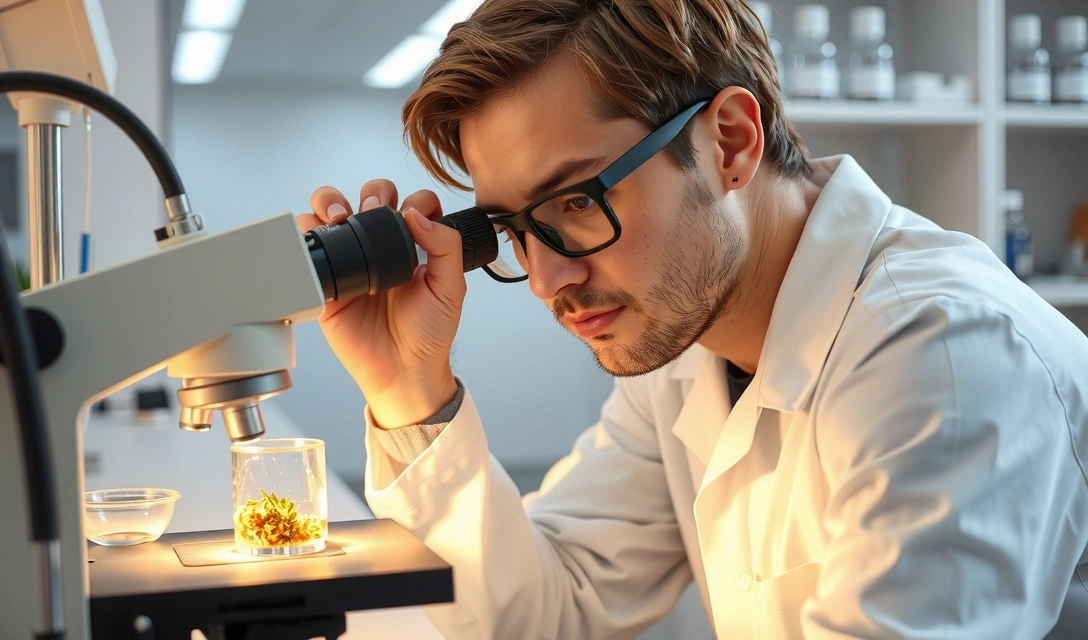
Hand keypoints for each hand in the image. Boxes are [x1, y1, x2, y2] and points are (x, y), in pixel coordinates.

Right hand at [297, 180, 464, 428]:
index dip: (411, 201)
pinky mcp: (326, 279)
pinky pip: (307, 246)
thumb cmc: (429, 333)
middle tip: (373, 212)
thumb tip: (416, 214)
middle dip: (371, 193)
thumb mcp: (450, 289)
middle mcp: (381, 246)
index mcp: (414, 244)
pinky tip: (318, 236)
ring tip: (340, 216)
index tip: (410, 216)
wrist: (402, 369)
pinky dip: (304, 232)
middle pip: (369, 197)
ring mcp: (351, 259)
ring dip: (331, 201)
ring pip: (332, 212)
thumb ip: (445, 247)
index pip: (411, 204)